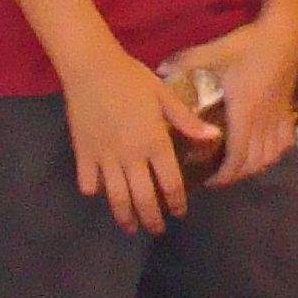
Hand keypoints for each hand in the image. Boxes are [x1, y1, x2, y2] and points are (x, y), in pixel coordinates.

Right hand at [61, 43, 213, 232]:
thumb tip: (213, 137)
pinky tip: (101, 192)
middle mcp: (131, 157)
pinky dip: (95, 191)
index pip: (170, 184)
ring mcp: (105, 158)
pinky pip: (88, 183)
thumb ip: (188, 121)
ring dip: (125, 217)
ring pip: (116, 198)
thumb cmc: (133, 79)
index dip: (176, 202)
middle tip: (157, 229)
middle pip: (143, 199)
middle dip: (152, 219)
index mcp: (155, 143)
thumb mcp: (165, 96)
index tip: (179, 213)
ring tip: (130, 226)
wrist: (92, 68)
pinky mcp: (83, 155)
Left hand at [174, 0, 297, 185]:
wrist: (284, 31)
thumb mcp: (215, 51)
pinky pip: (285, 141)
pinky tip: (266, 151)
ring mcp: (278, 116)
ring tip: (239, 166)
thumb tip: (159, 69)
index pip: (236, 157)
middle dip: (235, 175)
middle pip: (253, 162)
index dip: (224, 175)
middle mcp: (263, 121)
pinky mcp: (288, 108)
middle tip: (218, 176)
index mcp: (244, 113)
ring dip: (255, 167)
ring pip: (270, 155)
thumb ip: (187, 61)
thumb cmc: (249, 44)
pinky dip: (275, 153)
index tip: (208, 180)